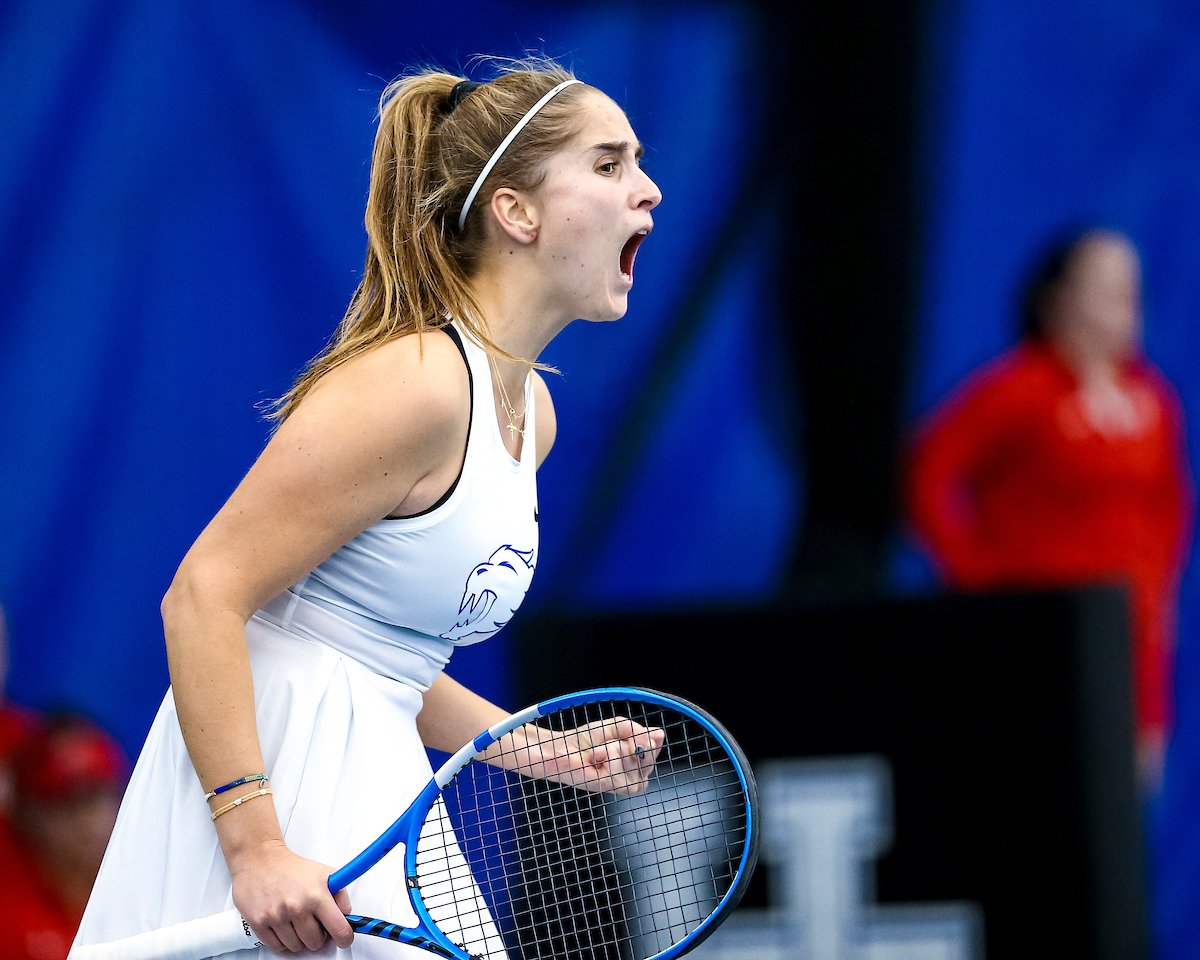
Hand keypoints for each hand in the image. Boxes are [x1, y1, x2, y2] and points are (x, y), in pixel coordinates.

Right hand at [229, 839, 353, 952]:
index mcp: (316, 895)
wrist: (262, 860)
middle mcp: (296, 907)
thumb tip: (346, 916)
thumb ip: (341, 895)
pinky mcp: (259, 922)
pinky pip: (277, 947)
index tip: (344, 939)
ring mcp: (276, 916)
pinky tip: (285, 927)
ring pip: (296, 947)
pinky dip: (283, 942)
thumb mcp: (325, 874)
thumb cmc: (293, 868)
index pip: (338, 928)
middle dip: (318, 936)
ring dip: (299, 939)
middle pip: (315, 942)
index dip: (344, 938)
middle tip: (314, 924)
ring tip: (297, 922)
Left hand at [498, 718, 665, 794]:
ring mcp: (615, 783)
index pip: (653, 754)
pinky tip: (597, 756)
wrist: (558, 747)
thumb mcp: (615, 728)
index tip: (642, 734)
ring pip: (637, 775)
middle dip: (637, 749)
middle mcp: (626, 774)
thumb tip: (659, 735)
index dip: (651, 744)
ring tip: (604, 748)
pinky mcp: (603, 787)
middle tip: (617, 740)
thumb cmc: (583, 740)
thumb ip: (637, 731)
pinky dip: (610, 761)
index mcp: (631, 761)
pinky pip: (620, 778)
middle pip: (648, 766)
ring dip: (621, 754)